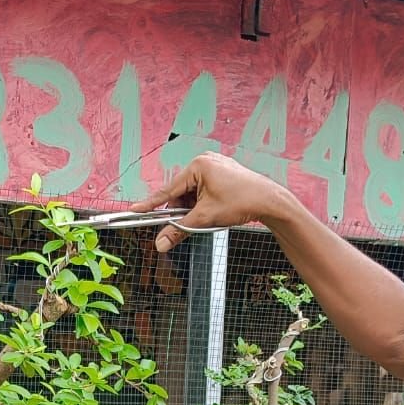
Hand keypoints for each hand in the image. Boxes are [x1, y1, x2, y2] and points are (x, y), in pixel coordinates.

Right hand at [131, 152, 295, 251]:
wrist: (269, 201)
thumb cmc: (241, 202)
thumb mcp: (205, 218)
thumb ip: (179, 230)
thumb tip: (161, 243)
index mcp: (198, 166)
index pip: (167, 189)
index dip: (150, 204)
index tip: (134, 211)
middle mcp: (204, 161)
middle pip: (180, 191)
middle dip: (182, 209)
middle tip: (188, 223)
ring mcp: (214, 165)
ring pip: (192, 192)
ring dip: (193, 207)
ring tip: (207, 216)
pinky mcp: (222, 172)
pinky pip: (203, 189)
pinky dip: (202, 202)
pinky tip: (212, 210)